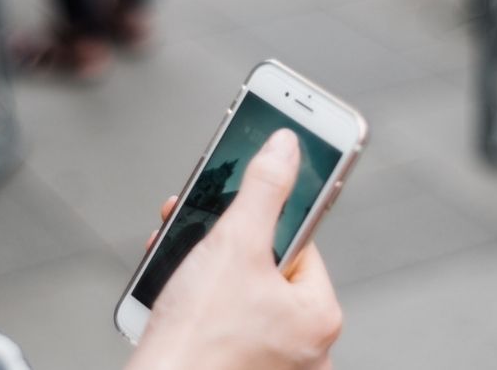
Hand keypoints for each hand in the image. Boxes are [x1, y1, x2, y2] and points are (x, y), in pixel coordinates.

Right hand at [128, 130, 342, 369]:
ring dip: (206, 270)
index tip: (244, 201)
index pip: (299, 244)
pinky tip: (177, 294)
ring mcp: (270, 363)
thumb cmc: (196, 342)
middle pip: (265, 268)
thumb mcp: (233, 243)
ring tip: (182, 266)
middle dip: (225, 246)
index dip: (262, 221)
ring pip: (239, 293)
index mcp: (319, 316)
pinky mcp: (236, 368)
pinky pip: (223, 321)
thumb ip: (263, 188)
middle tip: (201, 236)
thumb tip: (285, 148)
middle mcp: (304, 347)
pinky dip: (200, 302)